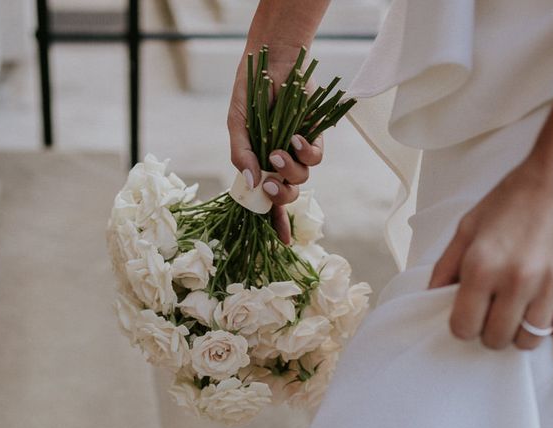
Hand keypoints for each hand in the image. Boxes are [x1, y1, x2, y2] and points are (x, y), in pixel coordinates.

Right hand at [227, 48, 323, 243]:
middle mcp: (280, 163)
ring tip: (278, 151)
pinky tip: (296, 138)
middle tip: (270, 185)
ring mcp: (298, 151)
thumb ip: (241, 156)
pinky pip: (316, 157)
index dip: (276, 223)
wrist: (272, 60)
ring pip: (302, 179)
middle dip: (281, 198)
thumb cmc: (250, 93)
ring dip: (289, 172)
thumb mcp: (237, 125)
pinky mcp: (315, 136)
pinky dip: (306, 152)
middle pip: (287, 196)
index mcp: (260, 166)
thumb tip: (253, 185)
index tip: (281, 242)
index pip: (269, 201)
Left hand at [428, 154, 552, 349]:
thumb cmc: (509, 203)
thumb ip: (446, 268)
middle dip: (489, 332)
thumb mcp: (466, 230)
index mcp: (482, 266)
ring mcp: (551, 285)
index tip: (467, 315)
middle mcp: (517, 280)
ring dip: (519, 332)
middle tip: (491, 314)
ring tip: (516, 312)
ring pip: (529, 340)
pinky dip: (549, 325)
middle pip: (496, 339)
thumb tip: (431, 299)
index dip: (462, 326)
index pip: (464, 328)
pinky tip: (541, 307)